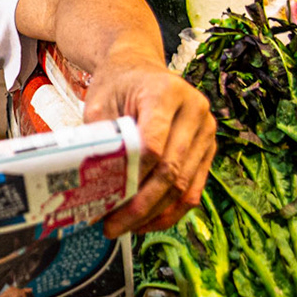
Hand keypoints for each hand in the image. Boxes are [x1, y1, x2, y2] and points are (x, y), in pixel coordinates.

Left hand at [83, 53, 216, 237]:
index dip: (133, 178)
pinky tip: (147, 222)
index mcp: (166, 93)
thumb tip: (88, 181)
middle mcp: (195, 110)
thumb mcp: (99, 102)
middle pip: (171, 170)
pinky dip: (171, 210)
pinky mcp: (208, 148)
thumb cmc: (117, 84)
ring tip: (126, 228)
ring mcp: (206, 130)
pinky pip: (194, 188)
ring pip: (185, 185)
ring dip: (155, 214)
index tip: (109, 200)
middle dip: (141, 205)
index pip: (153, 146)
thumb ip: (99, 137)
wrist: (140, 68)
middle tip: (113, 226)